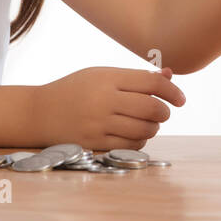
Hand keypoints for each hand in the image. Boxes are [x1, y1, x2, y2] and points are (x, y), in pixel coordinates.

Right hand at [33, 67, 185, 150]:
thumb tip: (169, 76)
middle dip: (164, 111)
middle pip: (151, 107)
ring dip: (153, 128)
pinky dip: (140, 141)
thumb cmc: (75, 90)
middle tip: (163, 112)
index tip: (180, 98)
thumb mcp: (101, 75)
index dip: (172, 91)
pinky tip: (135, 135)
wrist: (39, 112)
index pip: (151, 83)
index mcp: (107, 77)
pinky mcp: (94, 143)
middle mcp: (104, 100)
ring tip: (148, 123)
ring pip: (144, 130)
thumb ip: (135, 77)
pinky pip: (130, 146)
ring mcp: (98, 124)